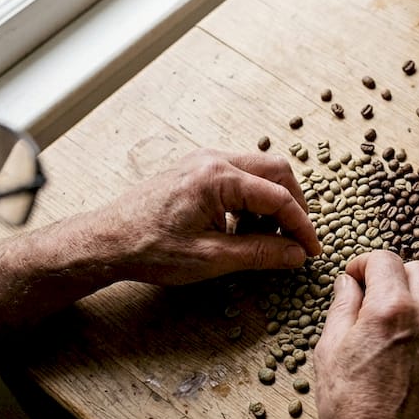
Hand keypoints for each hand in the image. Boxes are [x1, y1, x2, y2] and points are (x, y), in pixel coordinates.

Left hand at [102, 149, 320, 284]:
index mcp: (219, 178)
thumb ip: (260, 254)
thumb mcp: (211, 258)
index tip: (311, 250)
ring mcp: (204, 160)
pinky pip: (240, 174)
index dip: (301, 226)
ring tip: (266, 238)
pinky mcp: (197, 168)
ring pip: (260, 170)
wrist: (107, 240)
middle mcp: (214, 159)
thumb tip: (296, 255)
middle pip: (277, 171)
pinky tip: (243, 227)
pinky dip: (252, 198)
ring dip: (272, 201)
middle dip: (293, 205)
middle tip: (296, 239)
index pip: (279, 197)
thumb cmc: (150, 248)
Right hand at [314, 250, 418, 418]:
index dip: (364, 264)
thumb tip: (348, 282)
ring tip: (387, 323)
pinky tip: (404, 344)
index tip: (354, 278)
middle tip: (371, 295)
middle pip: (418, 269)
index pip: (385, 260)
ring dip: (412, 296)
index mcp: (392, 309)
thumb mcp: (330, 348)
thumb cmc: (349, 406)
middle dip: (392, 274)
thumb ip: (343, 305)